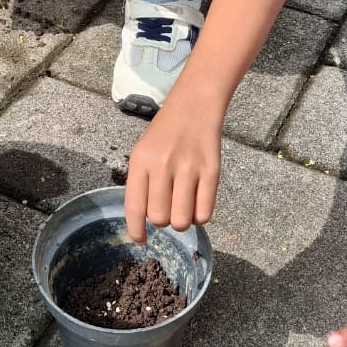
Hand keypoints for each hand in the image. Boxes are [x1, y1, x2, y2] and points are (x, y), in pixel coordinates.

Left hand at [124, 108, 219, 244]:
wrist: (194, 105)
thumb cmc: (165, 133)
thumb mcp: (143, 152)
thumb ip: (141, 183)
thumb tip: (144, 220)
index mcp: (141, 161)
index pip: (135, 207)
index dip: (136, 230)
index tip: (140, 241)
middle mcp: (163, 166)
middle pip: (159, 218)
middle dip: (163, 220)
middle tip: (167, 207)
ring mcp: (189, 169)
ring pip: (181, 221)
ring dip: (181, 221)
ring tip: (183, 207)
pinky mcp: (212, 172)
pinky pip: (204, 214)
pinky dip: (200, 217)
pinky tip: (197, 204)